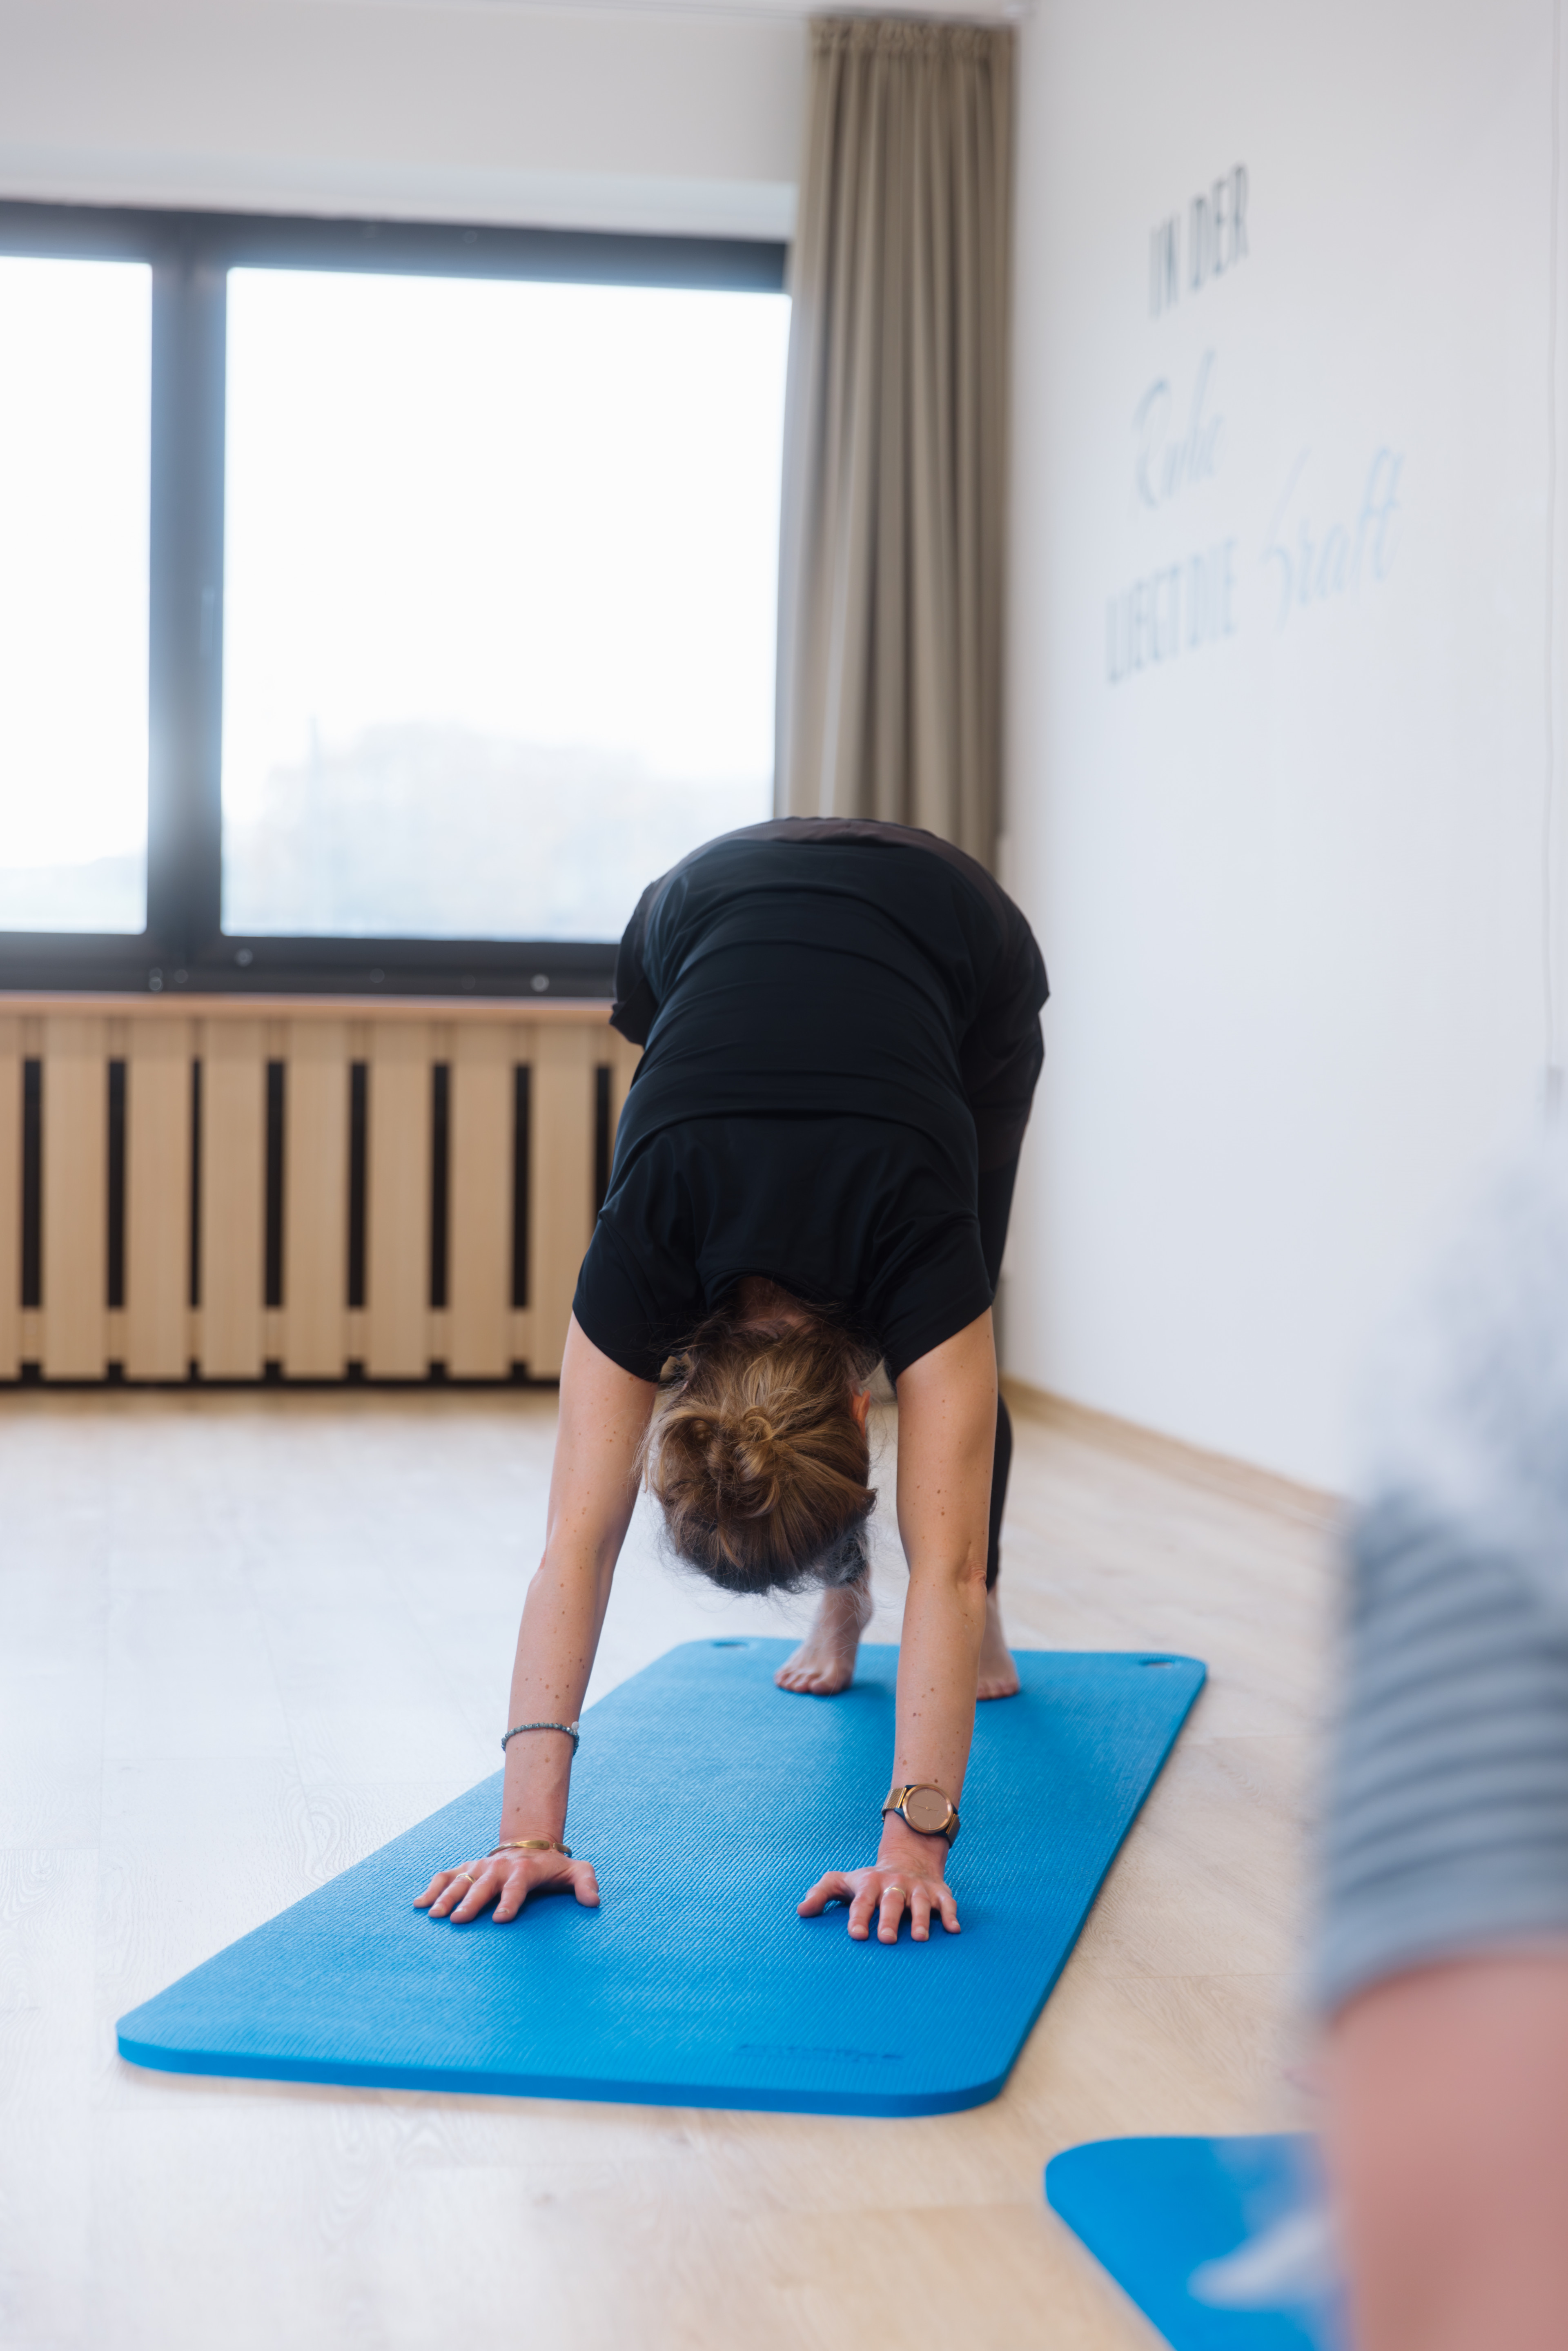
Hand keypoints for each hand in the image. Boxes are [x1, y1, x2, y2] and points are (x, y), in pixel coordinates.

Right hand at [414, 1846, 599, 1923]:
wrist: (531, 1844)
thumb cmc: (554, 1866)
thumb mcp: (576, 1870)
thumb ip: (586, 1883)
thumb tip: (593, 1902)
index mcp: (525, 1871)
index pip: (517, 1887)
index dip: (509, 1902)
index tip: (501, 1920)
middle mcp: (499, 1867)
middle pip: (483, 1885)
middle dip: (471, 1902)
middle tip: (458, 1920)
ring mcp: (481, 1866)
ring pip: (461, 1880)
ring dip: (446, 1896)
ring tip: (433, 1915)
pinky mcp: (468, 1867)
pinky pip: (446, 1875)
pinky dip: (432, 1887)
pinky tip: (418, 1903)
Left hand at [797, 1851, 959, 1942]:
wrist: (908, 1860)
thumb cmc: (869, 1883)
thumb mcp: (844, 1882)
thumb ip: (821, 1893)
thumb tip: (801, 1911)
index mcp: (870, 1885)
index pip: (862, 1902)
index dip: (859, 1917)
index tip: (856, 1935)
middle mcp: (894, 1885)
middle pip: (891, 1902)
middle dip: (889, 1920)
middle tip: (886, 1940)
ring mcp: (918, 1889)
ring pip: (920, 1903)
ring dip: (921, 1919)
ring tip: (920, 1938)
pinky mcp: (938, 1892)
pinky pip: (947, 1903)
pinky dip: (951, 1915)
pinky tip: (953, 1930)